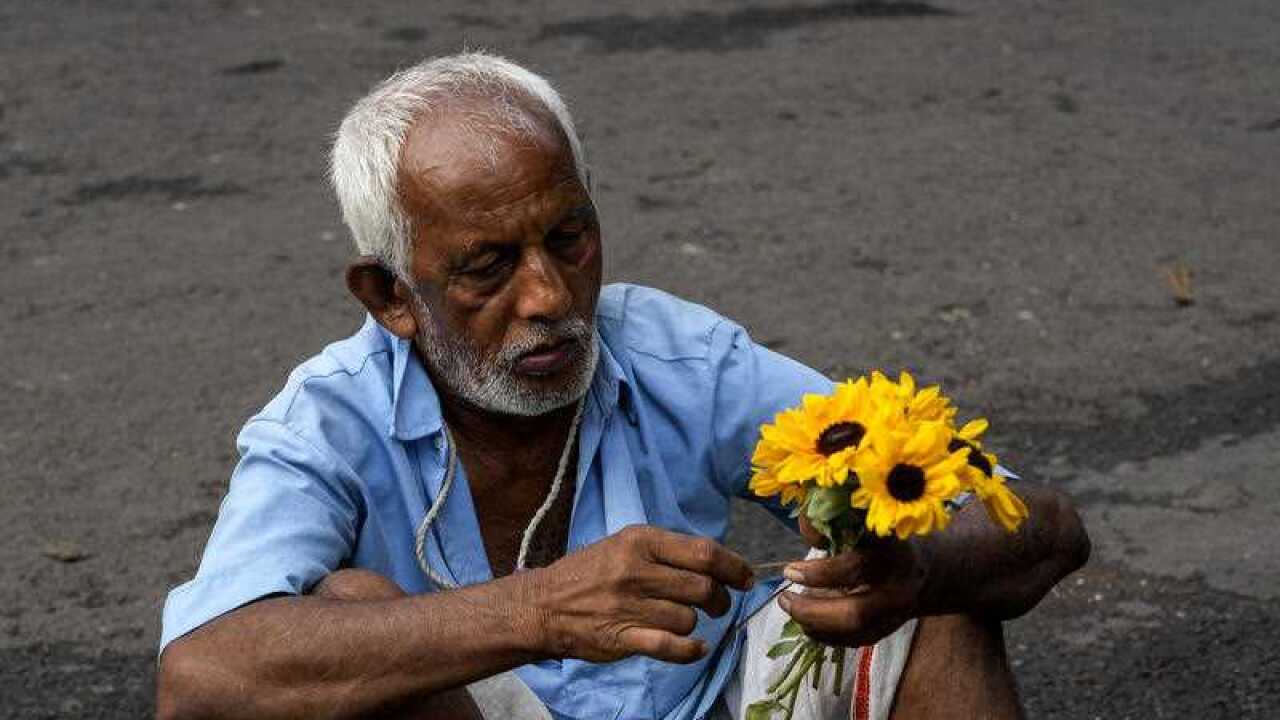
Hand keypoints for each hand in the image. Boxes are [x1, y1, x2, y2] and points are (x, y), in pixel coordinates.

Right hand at [525, 525, 754, 663]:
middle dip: (719, 600)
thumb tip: (716, 562)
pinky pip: (671, 647)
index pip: (704, 552)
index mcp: (640, 541)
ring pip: (688, 619)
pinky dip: (691, 651)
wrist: (542, 605)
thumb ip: (666, 551)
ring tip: (684, 621)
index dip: (733, 567)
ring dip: (695, 625)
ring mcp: (628, 606)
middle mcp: (636, 570)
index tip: (745, 578)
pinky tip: (695, 649)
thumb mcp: (623, 544)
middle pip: (702, 588)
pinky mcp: (622, 638)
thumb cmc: (590, 573)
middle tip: (717, 605)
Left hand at [778, 533, 930, 648]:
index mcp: (894, 555)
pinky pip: (851, 641)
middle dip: (812, 610)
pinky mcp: (886, 632)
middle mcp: (899, 590)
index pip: (856, 569)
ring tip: (790, 606)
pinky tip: (806, 621)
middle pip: (855, 613)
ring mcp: (895, 616)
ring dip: (814, 624)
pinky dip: (824, 634)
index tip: (789, 570)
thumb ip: (835, 523)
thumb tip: (806, 526)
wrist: (924, 570)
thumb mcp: (865, 523)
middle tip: (785, 599)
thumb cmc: (885, 541)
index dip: (819, 573)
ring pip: (852, 633)